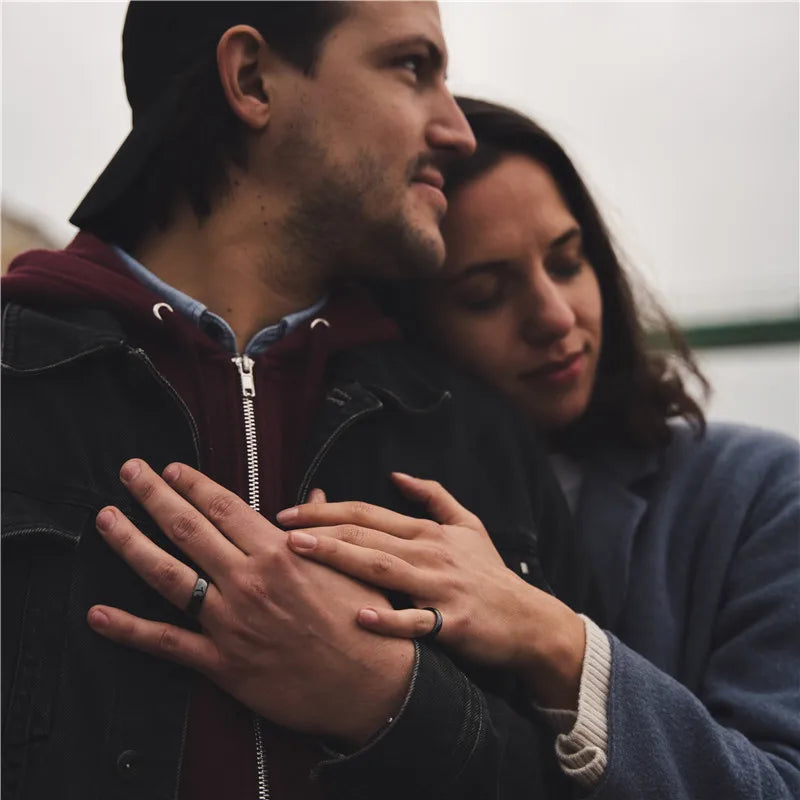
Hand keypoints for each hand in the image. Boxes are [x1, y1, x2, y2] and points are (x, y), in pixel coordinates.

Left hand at [87, 460, 412, 744]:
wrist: (370, 684)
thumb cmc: (365, 620)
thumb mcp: (349, 563)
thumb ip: (323, 527)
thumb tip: (317, 495)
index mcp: (280, 553)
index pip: (225, 508)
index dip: (194, 485)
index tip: (172, 469)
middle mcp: (249, 581)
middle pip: (188, 529)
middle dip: (154, 495)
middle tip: (130, 472)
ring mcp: (231, 621)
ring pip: (168, 575)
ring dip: (131, 543)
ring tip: (106, 518)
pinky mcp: (223, 662)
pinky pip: (168, 642)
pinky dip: (130, 629)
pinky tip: (99, 614)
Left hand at [277, 473, 584, 709]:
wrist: (527, 619)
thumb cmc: (489, 573)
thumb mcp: (469, 525)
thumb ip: (434, 496)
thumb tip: (398, 474)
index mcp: (427, 532)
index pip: (367, 514)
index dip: (326, 510)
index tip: (288, 513)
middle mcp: (429, 553)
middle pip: (366, 536)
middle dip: (319, 531)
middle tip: (278, 531)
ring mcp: (440, 586)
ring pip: (382, 568)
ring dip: (339, 559)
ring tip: (301, 555)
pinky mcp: (452, 621)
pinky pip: (416, 621)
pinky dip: (388, 618)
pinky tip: (359, 616)